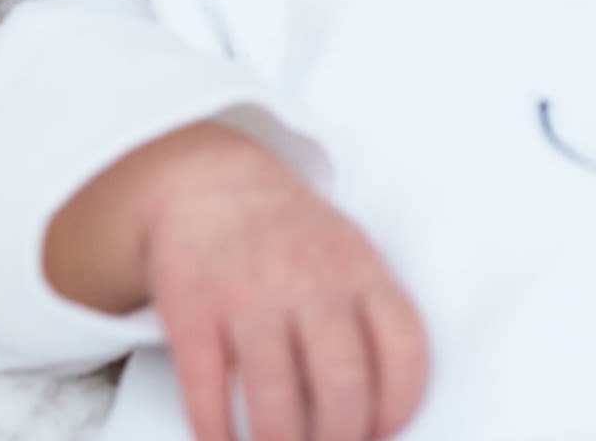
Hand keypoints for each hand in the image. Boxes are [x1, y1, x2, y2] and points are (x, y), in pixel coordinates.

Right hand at [140, 131, 427, 440]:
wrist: (210, 179)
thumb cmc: (291, 232)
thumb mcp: (352, 254)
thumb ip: (372, 315)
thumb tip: (384, 402)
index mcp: (360, 272)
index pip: (402, 349)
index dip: (398, 405)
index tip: (383, 430)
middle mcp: (309, 282)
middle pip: (341, 382)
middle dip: (339, 437)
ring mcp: (248, 296)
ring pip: (274, 396)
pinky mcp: (193, 311)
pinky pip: (207, 391)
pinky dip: (218, 433)